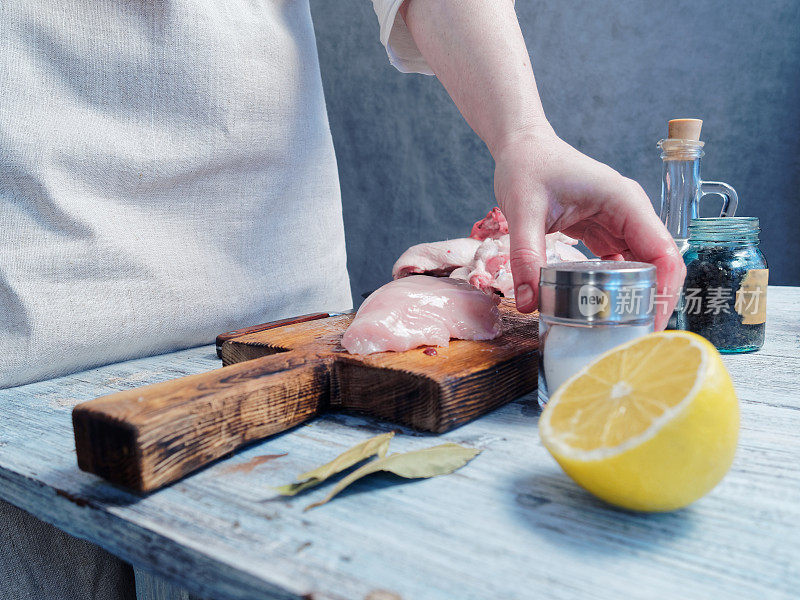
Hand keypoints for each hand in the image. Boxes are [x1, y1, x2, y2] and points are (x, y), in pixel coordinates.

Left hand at [492, 126, 685, 329]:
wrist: (522, 147)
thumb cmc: (527, 166)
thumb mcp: (522, 209)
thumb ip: (526, 256)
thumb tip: (529, 303)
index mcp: (624, 201)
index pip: (662, 250)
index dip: (664, 289)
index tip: (652, 322)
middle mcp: (630, 212)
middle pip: (659, 264)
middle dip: (653, 301)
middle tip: (636, 339)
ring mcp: (620, 222)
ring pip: (642, 266)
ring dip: (637, 297)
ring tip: (623, 331)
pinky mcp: (605, 231)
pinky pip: (620, 264)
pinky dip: (616, 287)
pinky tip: (604, 310)